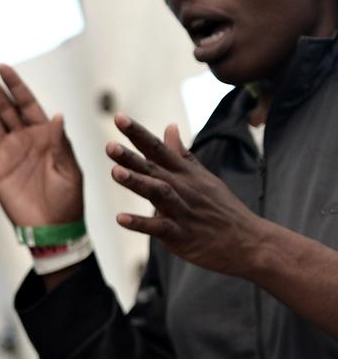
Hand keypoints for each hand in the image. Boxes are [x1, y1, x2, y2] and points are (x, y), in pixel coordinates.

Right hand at [0, 61, 84, 228]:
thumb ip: (60, 143)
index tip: (1, 66)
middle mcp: (23, 138)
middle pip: (1, 105)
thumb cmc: (68, 199)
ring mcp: (7, 151)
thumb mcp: (70, 170)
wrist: (52, 228)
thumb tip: (57, 116)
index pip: (26, 102)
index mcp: (45, 134)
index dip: (14, 84)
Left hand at [108, 115, 269, 276]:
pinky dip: (140, 223)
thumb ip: (181, 154)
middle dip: (131, 157)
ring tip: (114, 172)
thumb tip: (169, 126)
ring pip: (158, 193)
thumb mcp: (204, 177)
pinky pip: (159, 227)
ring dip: (137, 183)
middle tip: (108, 145)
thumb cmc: (222, 208)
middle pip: (154, 169)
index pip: (158, 149)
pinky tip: (120, 218)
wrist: (249, 242)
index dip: (138, 133)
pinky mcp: (181, 235)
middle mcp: (183, 188)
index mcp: (186, 174)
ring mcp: (182, 211)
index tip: (118, 117)